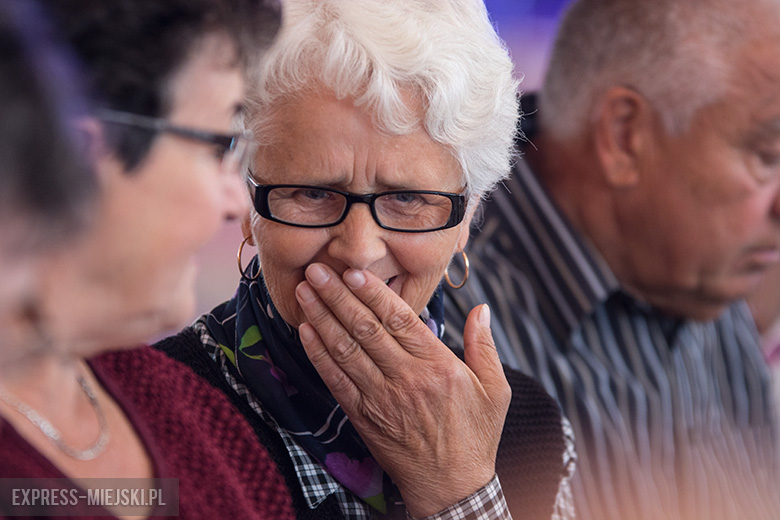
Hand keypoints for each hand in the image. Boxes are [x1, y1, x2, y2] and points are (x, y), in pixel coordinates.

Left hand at [295, 263, 510, 517]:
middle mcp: (406, 378)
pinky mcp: (364, 415)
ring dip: (322, 318)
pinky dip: (319, 354)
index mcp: (438, 365)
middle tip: (317, 269)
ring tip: (305, 291)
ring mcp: (381, 397)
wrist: (451, 487)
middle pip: (366, 328)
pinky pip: (336, 380)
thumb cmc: (475, 435)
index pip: (400, 319)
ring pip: (346, 349)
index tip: (353, 271)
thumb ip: (484, 346)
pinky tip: (306, 332)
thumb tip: (481, 309)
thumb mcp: (496, 390)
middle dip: (338, 296)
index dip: (373, 293)